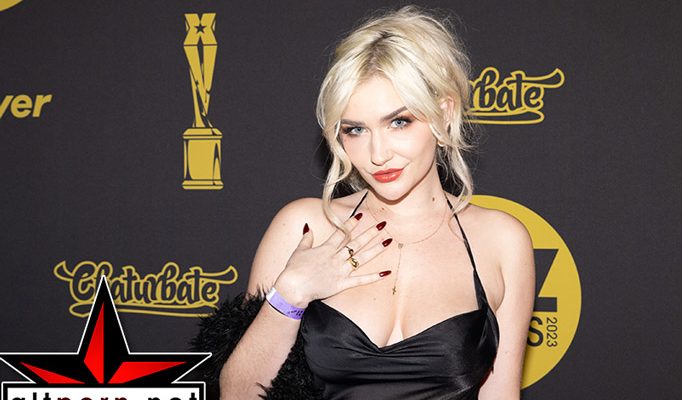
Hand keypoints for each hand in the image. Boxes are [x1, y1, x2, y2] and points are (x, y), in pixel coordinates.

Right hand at [273, 214, 392, 307]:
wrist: (293, 287)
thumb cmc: (293, 270)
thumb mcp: (299, 251)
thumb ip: (306, 239)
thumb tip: (308, 227)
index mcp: (326, 249)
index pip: (341, 233)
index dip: (352, 223)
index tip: (361, 215)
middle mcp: (336, 258)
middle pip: (356, 243)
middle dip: (370, 233)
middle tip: (383, 224)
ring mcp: (340, 271)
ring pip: (361, 258)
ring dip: (376, 249)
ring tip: (388, 241)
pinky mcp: (342, 284)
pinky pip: (361, 280)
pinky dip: (374, 277)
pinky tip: (386, 273)